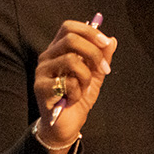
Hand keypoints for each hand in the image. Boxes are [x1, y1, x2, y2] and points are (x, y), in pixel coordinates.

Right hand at [33, 19, 116, 153]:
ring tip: (84, 89)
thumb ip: (102, 58)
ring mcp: (42, 71)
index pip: (69, 27)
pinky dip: (78, 92)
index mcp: (58, 50)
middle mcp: (47, 57)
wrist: (66, 126)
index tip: (105, 43)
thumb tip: (112, 40)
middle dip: (94, 53)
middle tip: (104, 69)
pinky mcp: (41, 87)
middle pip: (70, 39)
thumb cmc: (78, 99)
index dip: (89, 31)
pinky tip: (73, 100)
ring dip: (86, 77)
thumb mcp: (95, 76)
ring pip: (71, 60)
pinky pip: (68, 82)